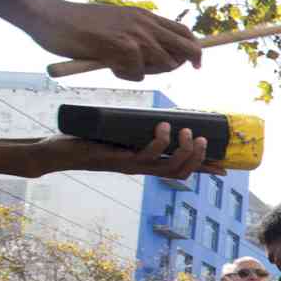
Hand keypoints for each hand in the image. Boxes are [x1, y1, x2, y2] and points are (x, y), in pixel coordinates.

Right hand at [22, 0, 202, 81]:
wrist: (48, 16)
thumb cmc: (77, 25)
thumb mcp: (116, 26)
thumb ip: (137, 37)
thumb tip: (161, 60)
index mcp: (144, 16)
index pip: (184, 32)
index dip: (194, 51)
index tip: (194, 65)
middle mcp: (145, 22)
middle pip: (187, 48)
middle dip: (181, 65)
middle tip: (153, 70)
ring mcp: (135, 34)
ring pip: (165, 64)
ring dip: (146, 73)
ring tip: (119, 65)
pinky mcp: (122, 46)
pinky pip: (139, 73)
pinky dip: (126, 76)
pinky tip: (107, 65)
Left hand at [37, 123, 217, 180]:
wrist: (56, 153)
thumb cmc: (83, 141)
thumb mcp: (113, 133)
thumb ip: (128, 125)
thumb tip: (141, 108)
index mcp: (144, 164)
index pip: (180, 171)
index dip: (203, 170)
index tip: (224, 169)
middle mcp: (141, 168)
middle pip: (182, 172)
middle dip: (198, 158)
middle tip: (201, 139)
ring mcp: (131, 166)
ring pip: (170, 166)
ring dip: (183, 150)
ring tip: (186, 131)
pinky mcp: (119, 160)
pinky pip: (147, 153)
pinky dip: (160, 141)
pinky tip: (164, 126)